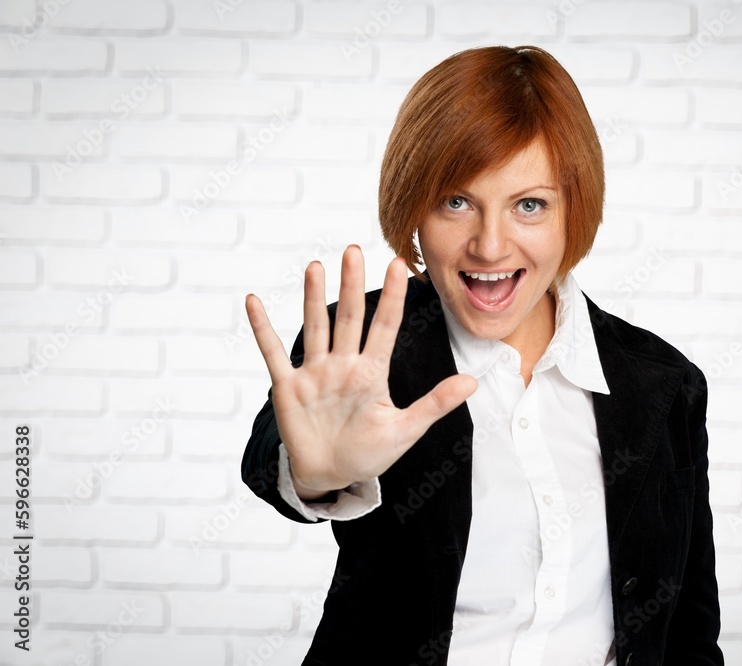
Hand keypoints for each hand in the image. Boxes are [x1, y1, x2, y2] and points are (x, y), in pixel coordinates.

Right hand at [245, 245, 476, 499]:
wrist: (331, 476)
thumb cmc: (369, 453)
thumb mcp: (406, 430)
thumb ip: (435, 404)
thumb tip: (473, 382)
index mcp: (372, 373)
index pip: (385, 327)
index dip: (393, 298)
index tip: (398, 265)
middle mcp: (343, 365)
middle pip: (349, 318)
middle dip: (352, 285)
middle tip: (354, 250)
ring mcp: (315, 374)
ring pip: (315, 327)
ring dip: (313, 298)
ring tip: (316, 266)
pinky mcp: (288, 387)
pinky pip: (272, 353)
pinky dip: (262, 328)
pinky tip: (254, 301)